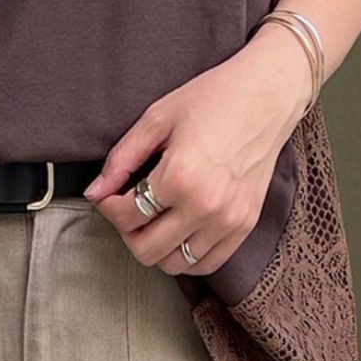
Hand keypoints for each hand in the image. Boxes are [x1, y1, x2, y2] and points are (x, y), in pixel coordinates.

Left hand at [83, 25, 310, 276]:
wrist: (266, 97)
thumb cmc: (212, 99)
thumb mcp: (157, 119)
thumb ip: (121, 159)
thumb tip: (94, 191)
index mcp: (180, 177)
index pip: (126, 216)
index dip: (107, 206)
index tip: (108, 194)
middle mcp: (206, 207)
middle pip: (146, 250)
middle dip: (126, 231)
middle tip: (127, 208)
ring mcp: (229, 221)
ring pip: (175, 264)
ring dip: (155, 246)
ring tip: (152, 218)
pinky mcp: (246, 225)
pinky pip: (207, 263)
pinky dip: (185, 255)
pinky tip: (177, 230)